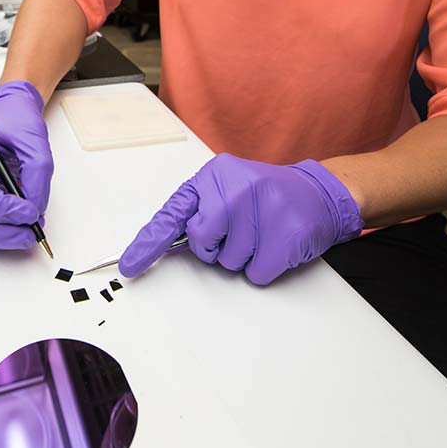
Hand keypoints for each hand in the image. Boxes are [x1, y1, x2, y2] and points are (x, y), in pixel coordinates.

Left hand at [118, 154, 363, 284]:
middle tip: (237, 233)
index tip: (130, 266)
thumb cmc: (263, 197)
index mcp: (214, 174)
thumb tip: (165, 245)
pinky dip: (264, 268)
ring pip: (230, 262)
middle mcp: (236, 185)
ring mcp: (264, 205)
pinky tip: (276, 245)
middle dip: (215, 248)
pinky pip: (257, 273)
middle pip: (202, 242)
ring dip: (243, 258)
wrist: (316, 192)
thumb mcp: (227, 190)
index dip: (149, 242)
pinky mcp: (288, 230)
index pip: (174, 212)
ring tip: (262, 233)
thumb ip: (199, 211)